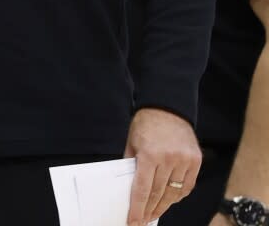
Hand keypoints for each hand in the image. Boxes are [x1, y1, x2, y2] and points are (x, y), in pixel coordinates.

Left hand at [125, 107, 199, 223]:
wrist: (168, 109)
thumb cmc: (146, 125)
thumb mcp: (132, 143)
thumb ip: (131, 165)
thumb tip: (128, 186)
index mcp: (150, 155)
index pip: (143, 189)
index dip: (138, 208)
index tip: (134, 221)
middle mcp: (169, 159)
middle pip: (159, 193)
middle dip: (150, 210)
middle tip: (143, 220)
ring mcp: (185, 161)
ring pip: (174, 192)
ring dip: (164, 206)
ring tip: (154, 214)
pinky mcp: (196, 161)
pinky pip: (187, 185)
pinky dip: (178, 195)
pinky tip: (169, 201)